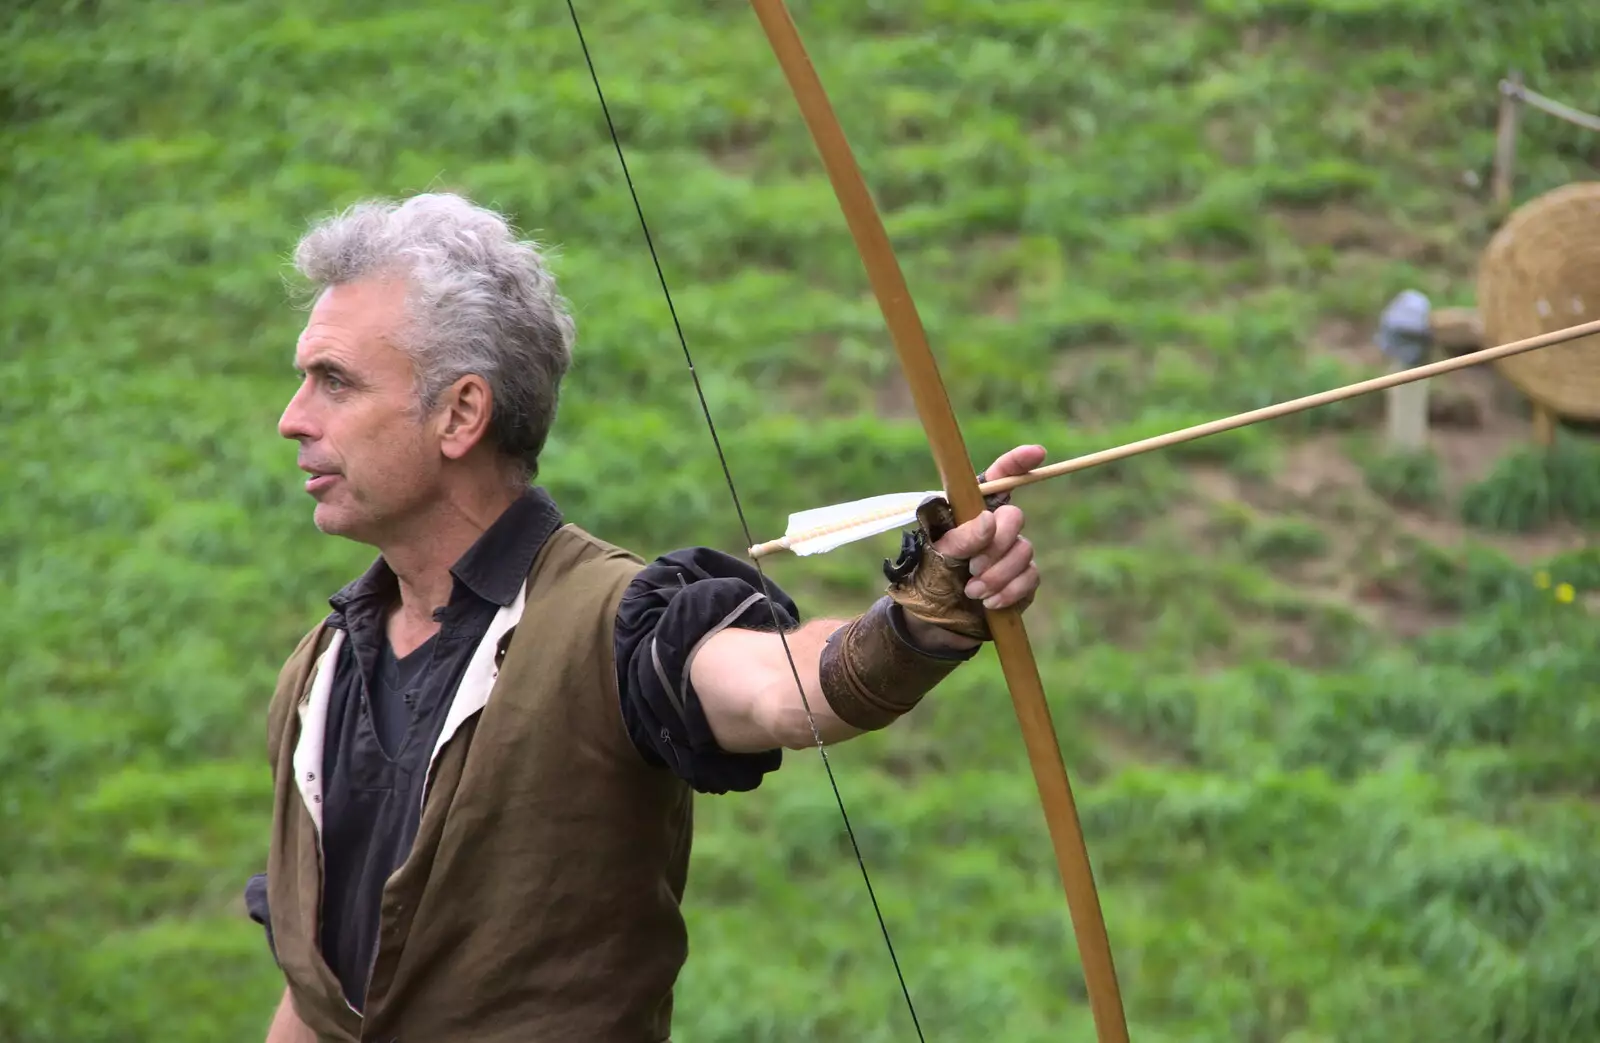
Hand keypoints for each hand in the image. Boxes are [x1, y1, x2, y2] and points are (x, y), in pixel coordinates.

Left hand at [932, 444, 1042, 611]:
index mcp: (973, 511)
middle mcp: (996, 526)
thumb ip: (960, 536)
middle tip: (973, 566)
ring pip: (1024, 550)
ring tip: (972, 591)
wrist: (936, 619)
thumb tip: (988, 522)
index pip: (999, 478)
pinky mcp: (1023, 578)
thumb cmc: (932, 575)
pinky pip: (1030, 577)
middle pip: (1015, 518)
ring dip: (998, 574)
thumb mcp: (937, 553)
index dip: (1017, 462)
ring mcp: (1012, 551)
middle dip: (996, 544)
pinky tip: (989, 602)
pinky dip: (1009, 591)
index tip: (1037, 453)